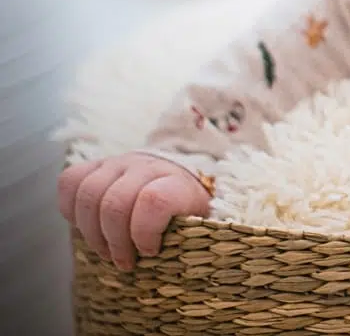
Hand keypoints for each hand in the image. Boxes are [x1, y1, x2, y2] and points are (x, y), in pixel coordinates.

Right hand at [58, 153, 211, 270]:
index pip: (154, 201)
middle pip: (115, 203)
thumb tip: (178, 265)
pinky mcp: (96, 165)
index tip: (150, 251)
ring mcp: (119, 163)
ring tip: (106, 249)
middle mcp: (146, 167)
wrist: (177, 177)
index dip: (144, 232)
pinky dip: (71, 209)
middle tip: (124, 261)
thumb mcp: (198, 223)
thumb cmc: (184, 209)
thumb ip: (191, 237)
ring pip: (88, 194)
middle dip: (115, 241)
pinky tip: (87, 225)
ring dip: (91, 231)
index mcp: (176, 183)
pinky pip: (70, 182)